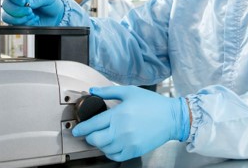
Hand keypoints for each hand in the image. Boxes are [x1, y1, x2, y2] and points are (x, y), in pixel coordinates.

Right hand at [1, 0, 63, 25]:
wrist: (55, 15)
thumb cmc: (51, 1)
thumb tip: (25, 3)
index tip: (24, 2)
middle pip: (6, 5)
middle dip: (17, 11)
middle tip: (30, 12)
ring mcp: (15, 10)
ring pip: (6, 16)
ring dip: (20, 19)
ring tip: (33, 16)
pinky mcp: (17, 20)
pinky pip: (14, 25)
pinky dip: (25, 24)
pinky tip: (34, 20)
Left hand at [72, 86, 189, 161]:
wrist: (171, 118)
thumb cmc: (152, 103)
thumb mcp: (130, 91)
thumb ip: (109, 91)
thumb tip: (93, 90)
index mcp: (118, 114)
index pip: (93, 124)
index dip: (81, 128)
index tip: (76, 130)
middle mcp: (121, 130)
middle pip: (95, 140)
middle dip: (89, 137)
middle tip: (90, 133)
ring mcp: (128, 142)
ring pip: (104, 149)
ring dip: (100, 144)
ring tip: (103, 137)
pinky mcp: (134, 151)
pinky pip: (115, 156)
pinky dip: (110, 152)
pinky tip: (112, 144)